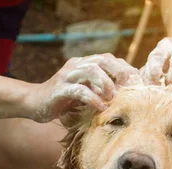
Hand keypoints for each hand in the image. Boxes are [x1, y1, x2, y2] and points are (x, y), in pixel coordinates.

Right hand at [26, 53, 140, 122]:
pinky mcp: (59, 90)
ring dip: (106, 83)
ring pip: (91, 70)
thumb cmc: (61, 100)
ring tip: (114, 97)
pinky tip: (101, 107)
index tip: (137, 83)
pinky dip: (92, 98)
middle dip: (119, 73)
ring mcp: (67, 76)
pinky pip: (78, 90)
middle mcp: (76, 66)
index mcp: (83, 64)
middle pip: (102, 60)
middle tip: (131, 88)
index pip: (109, 59)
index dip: (124, 69)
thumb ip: (98, 89)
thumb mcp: (83, 92)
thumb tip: (123, 95)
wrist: (33, 103)